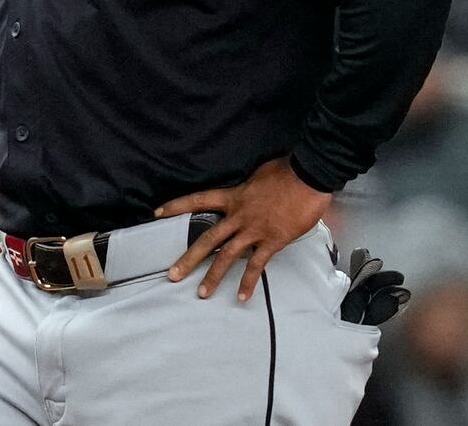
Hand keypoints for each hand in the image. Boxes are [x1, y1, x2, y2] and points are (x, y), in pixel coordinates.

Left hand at [154, 157, 330, 302]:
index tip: (158, 213)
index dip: (177, 206)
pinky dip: (249, 282)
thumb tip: (246, 190)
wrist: (309, 176)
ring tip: (202, 293)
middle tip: (172, 275)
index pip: (199, 200)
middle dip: (189, 258)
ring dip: (213, 276)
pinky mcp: (272, 241)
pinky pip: (257, 265)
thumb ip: (248, 186)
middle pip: (208, 239)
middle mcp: (239, 215)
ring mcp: (254, 230)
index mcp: (234, 196)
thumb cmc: (286, 170)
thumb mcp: (259, 173)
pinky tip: (241, 296)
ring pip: (227, 256)